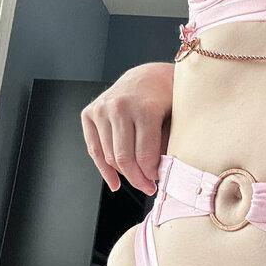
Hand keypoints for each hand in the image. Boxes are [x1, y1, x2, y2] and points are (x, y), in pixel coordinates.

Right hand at [81, 62, 173, 194]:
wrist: (147, 77)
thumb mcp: (176, 118)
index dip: (151, 174)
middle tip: (149, 188)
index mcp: (144, 108)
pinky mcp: (89, 113)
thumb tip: (157, 176)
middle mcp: (119, 107)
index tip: (158, 181)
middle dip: (138, 179)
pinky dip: (103, 169)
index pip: (144, 155)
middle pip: (124, 158)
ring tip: (138, 181)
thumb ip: (167, 144)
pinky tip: (115, 183)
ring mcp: (101, 109)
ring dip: (124, 174)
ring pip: (108, 156)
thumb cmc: (166, 99)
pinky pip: (94, 149)